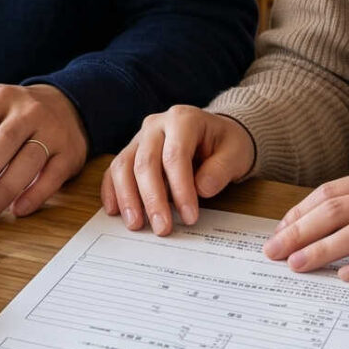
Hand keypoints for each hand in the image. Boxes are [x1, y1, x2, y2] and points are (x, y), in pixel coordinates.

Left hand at [0, 84, 86, 222]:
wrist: (66, 105)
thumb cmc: (12, 116)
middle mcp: (26, 112)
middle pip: (2, 142)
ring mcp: (51, 131)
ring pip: (28, 161)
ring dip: (4, 189)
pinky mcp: (69, 153)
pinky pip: (53, 176)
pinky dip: (35, 194)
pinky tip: (18, 209)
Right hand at [100, 106, 253, 234]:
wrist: (215, 135)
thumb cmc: (225, 144)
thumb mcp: (236, 154)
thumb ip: (221, 170)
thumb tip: (201, 189)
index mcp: (183, 119)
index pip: (175, 156)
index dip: (180, 189)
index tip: (189, 217)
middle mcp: (156, 125)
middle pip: (145, 162)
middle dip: (152, 199)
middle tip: (162, 228)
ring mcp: (140, 137)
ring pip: (123, 165)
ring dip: (127, 197)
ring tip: (136, 224)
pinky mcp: (131, 151)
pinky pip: (114, 169)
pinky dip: (112, 190)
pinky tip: (115, 211)